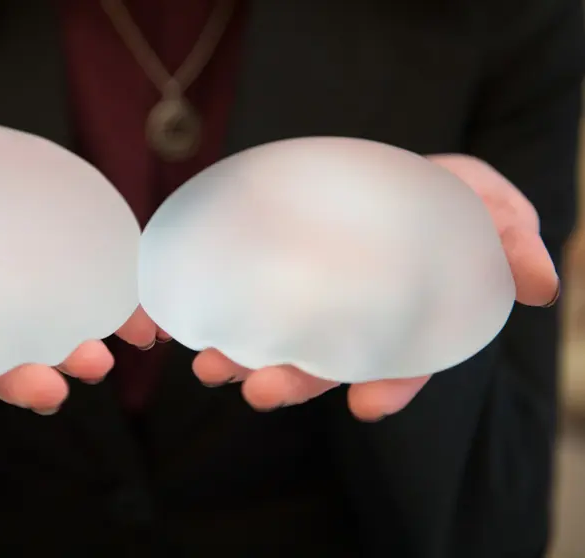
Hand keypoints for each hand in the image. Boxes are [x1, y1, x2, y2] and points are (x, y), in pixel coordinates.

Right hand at [0, 225, 160, 424]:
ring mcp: (35, 299)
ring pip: (58, 339)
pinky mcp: (73, 273)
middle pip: (7, 363)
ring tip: (96, 362)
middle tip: (48, 391)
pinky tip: (145, 330)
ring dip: (78, 355)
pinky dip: (127, 317)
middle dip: (25, 382)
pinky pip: (103, 298)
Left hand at [192, 154, 560, 419]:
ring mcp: (311, 298)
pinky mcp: (274, 269)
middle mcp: (354, 319)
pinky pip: (242, 294)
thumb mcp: (492, 209)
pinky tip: (180, 320)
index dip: (390, 383)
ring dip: (240, 357)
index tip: (368, 405)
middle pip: (324, 362)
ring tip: (210, 366)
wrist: (394, 178)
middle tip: (259, 390)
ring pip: (275, 339)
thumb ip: (511, 245)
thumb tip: (541, 284)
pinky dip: (212, 308)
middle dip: (292, 381)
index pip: (403, 362)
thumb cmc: (448, 200)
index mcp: (405, 318)